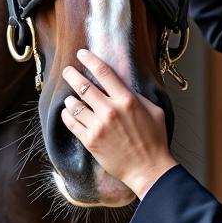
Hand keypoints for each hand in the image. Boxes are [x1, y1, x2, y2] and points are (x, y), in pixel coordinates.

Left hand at [61, 49, 177, 198]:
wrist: (148, 168)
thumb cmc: (154, 140)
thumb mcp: (154, 111)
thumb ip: (137, 96)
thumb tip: (123, 86)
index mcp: (127, 100)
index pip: (104, 73)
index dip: (90, 60)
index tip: (82, 54)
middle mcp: (110, 111)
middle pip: (83, 86)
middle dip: (72, 75)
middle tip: (67, 71)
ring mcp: (98, 126)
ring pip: (74, 105)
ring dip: (70, 99)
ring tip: (70, 98)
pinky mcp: (90, 141)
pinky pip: (71, 123)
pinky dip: (67, 115)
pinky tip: (67, 112)